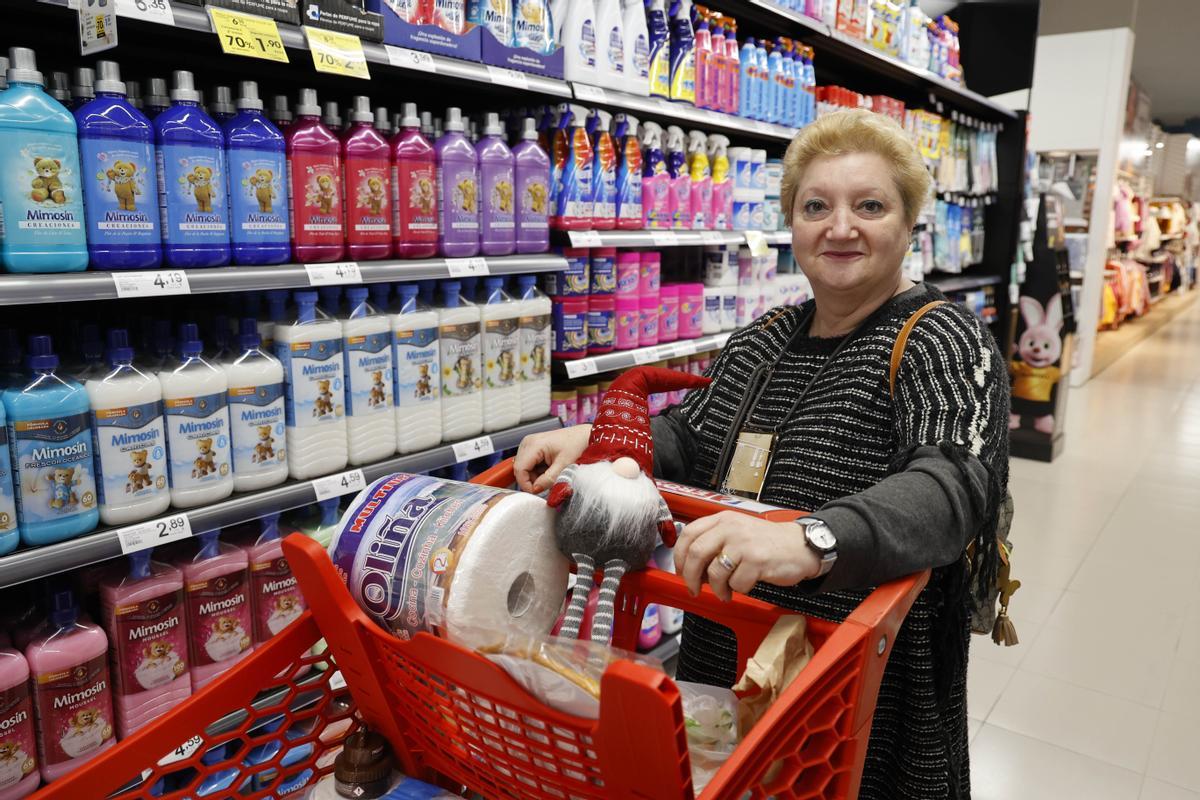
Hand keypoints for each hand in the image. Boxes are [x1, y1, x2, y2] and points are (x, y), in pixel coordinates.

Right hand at [514, 424, 591, 493]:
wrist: (584, 436)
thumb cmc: (576, 444)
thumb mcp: (564, 465)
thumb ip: (548, 479)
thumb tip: (536, 489)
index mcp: (534, 444)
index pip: (519, 469)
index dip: (526, 483)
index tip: (536, 491)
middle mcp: (528, 442)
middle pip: (520, 469)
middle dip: (531, 480)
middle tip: (547, 482)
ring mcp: (529, 444)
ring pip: (524, 468)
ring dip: (535, 476)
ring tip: (551, 472)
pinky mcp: (533, 447)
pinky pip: (529, 464)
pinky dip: (537, 471)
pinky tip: (548, 468)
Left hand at [674, 511, 822, 601]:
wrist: (800, 546)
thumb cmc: (767, 543)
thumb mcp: (737, 532)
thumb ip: (714, 542)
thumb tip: (690, 567)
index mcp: (723, 519)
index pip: (689, 534)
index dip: (679, 556)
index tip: (680, 571)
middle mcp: (731, 528)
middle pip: (696, 553)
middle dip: (690, 577)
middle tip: (694, 589)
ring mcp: (744, 543)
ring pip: (715, 572)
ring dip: (717, 589)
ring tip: (725, 592)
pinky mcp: (757, 560)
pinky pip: (737, 583)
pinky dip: (739, 589)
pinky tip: (746, 585)